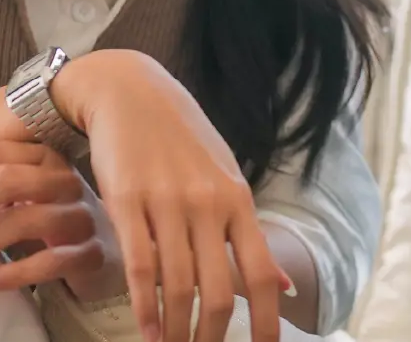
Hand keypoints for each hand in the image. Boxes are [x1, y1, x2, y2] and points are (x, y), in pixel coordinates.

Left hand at [0, 122, 122, 299]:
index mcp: (46, 157)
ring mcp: (82, 216)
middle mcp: (66, 180)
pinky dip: (11, 274)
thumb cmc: (53, 216)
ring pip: (26, 221)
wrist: (107, 253)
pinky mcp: (93, 253)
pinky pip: (50, 261)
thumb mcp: (20, 187)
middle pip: (8, 182)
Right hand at [55, 49, 288, 341]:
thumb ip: (249, 234)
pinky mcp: (126, 201)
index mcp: (238, 200)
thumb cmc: (181, 140)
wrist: (130, 92)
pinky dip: (144, 307)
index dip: (267, 320)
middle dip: (214, 336)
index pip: (262, 272)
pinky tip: (148, 329)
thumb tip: (284, 285)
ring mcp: (167, 203)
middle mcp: (208, 203)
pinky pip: (140, 266)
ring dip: (177, 329)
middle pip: (219, 289)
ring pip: (178, 285)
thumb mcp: (226, 179)